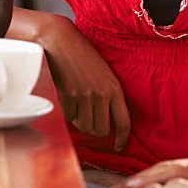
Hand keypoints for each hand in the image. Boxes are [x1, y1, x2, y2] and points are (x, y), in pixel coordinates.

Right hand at [39, 16, 130, 150]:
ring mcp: (84, 96)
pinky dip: (68, 112)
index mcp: (115, 88)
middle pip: (101, 130)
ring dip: (81, 121)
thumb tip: (107, 119)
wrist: (63, 42)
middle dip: (95, 128)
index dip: (122, 138)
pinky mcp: (68, 97)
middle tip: (90, 117)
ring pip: (85, 126)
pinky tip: (68, 97)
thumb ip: (108, 94)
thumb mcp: (105, 73)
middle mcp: (102, 94)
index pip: (124, 121)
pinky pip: (69, 117)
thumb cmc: (84, 56)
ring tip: (79, 104)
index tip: (119, 146)